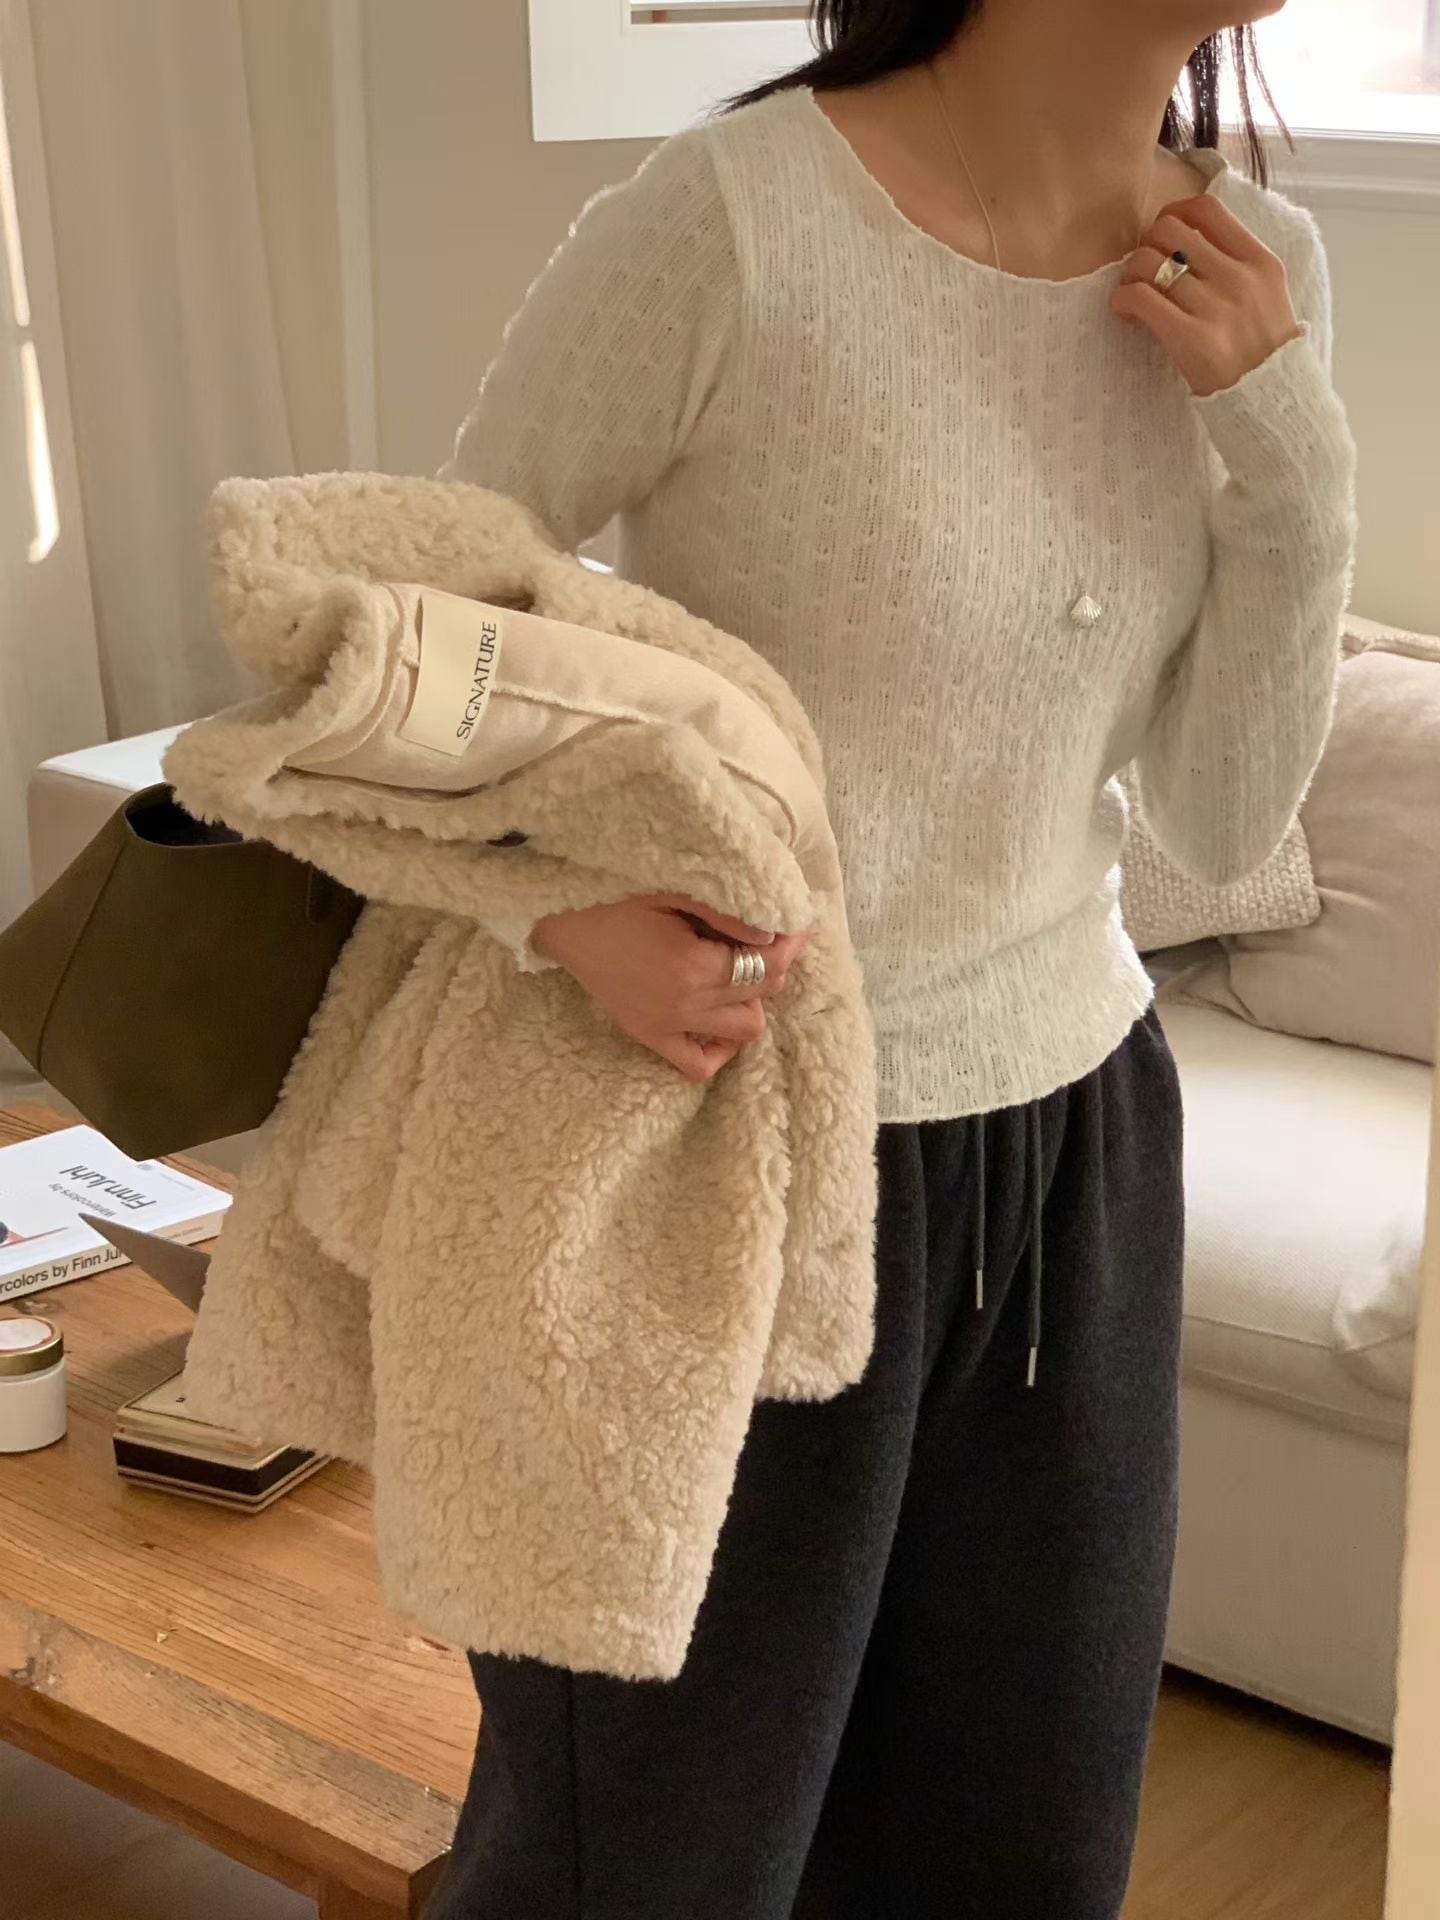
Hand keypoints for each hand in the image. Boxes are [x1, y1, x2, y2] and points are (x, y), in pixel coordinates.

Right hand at [532, 893, 810, 1084]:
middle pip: (761, 995)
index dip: (789, 944)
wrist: (564, 926)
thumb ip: (726, 915)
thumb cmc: (616, 899)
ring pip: (744, 1030)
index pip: (767, 964)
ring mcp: (668, 1027)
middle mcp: (686, 1004)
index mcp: (693, 965)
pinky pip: (699, 1065)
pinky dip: (720, 1048)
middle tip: (765, 941)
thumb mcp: (675, 894)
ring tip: (737, 973)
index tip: (794, 925)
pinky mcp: (651, 1038)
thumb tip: (773, 930)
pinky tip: (719, 1017)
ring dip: (751, 1001)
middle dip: (774, 966)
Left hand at [1111, 195, 1303, 397]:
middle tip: (1146, 273)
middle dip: (1147, 245)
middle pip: (1170, 229)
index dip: (1174, 212)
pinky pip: (1140, 298)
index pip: (1207, 209)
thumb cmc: (1264, 352)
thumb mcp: (1267, 295)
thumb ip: (1237, 264)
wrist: (1273, 402)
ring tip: (1136, 298)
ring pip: (1148, 262)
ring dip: (1130, 277)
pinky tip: (1127, 315)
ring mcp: (1216, 307)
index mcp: (1260, 261)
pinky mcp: (1191, 338)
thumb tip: (1188, 241)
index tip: (1163, 235)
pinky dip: (1123, 301)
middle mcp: (1239, 277)